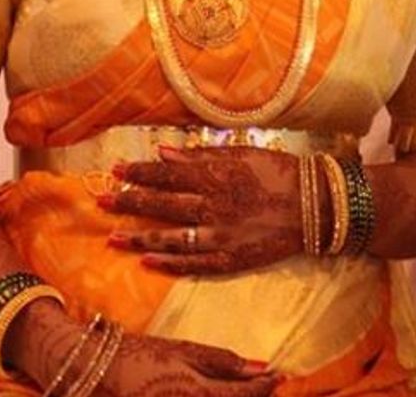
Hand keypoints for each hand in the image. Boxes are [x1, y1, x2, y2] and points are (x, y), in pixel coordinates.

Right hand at [97, 332, 279, 396]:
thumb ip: (222, 362)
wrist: (103, 371)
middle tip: (265, 386)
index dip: (266, 388)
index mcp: (196, 392)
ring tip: (241, 390)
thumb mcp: (184, 351)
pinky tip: (214, 394)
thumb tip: (262, 366)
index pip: (243, 396)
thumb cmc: (145, 355)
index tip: (280, 375)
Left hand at [99, 145, 320, 274]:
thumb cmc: (277, 172)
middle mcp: (211, 206)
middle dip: (128, 203)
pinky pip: (192, 264)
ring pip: (169, 238)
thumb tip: (164, 152)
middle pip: (161, 204)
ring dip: (139, 238)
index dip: (139, 173)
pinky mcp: (229, 260)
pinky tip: (146, 262)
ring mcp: (218, 237)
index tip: (115, 171)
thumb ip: (201, 155)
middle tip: (101, 201)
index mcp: (214, 175)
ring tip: (113, 238)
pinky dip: (168, 263)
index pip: (166, 173)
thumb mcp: (241, 153)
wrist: (314, 206)